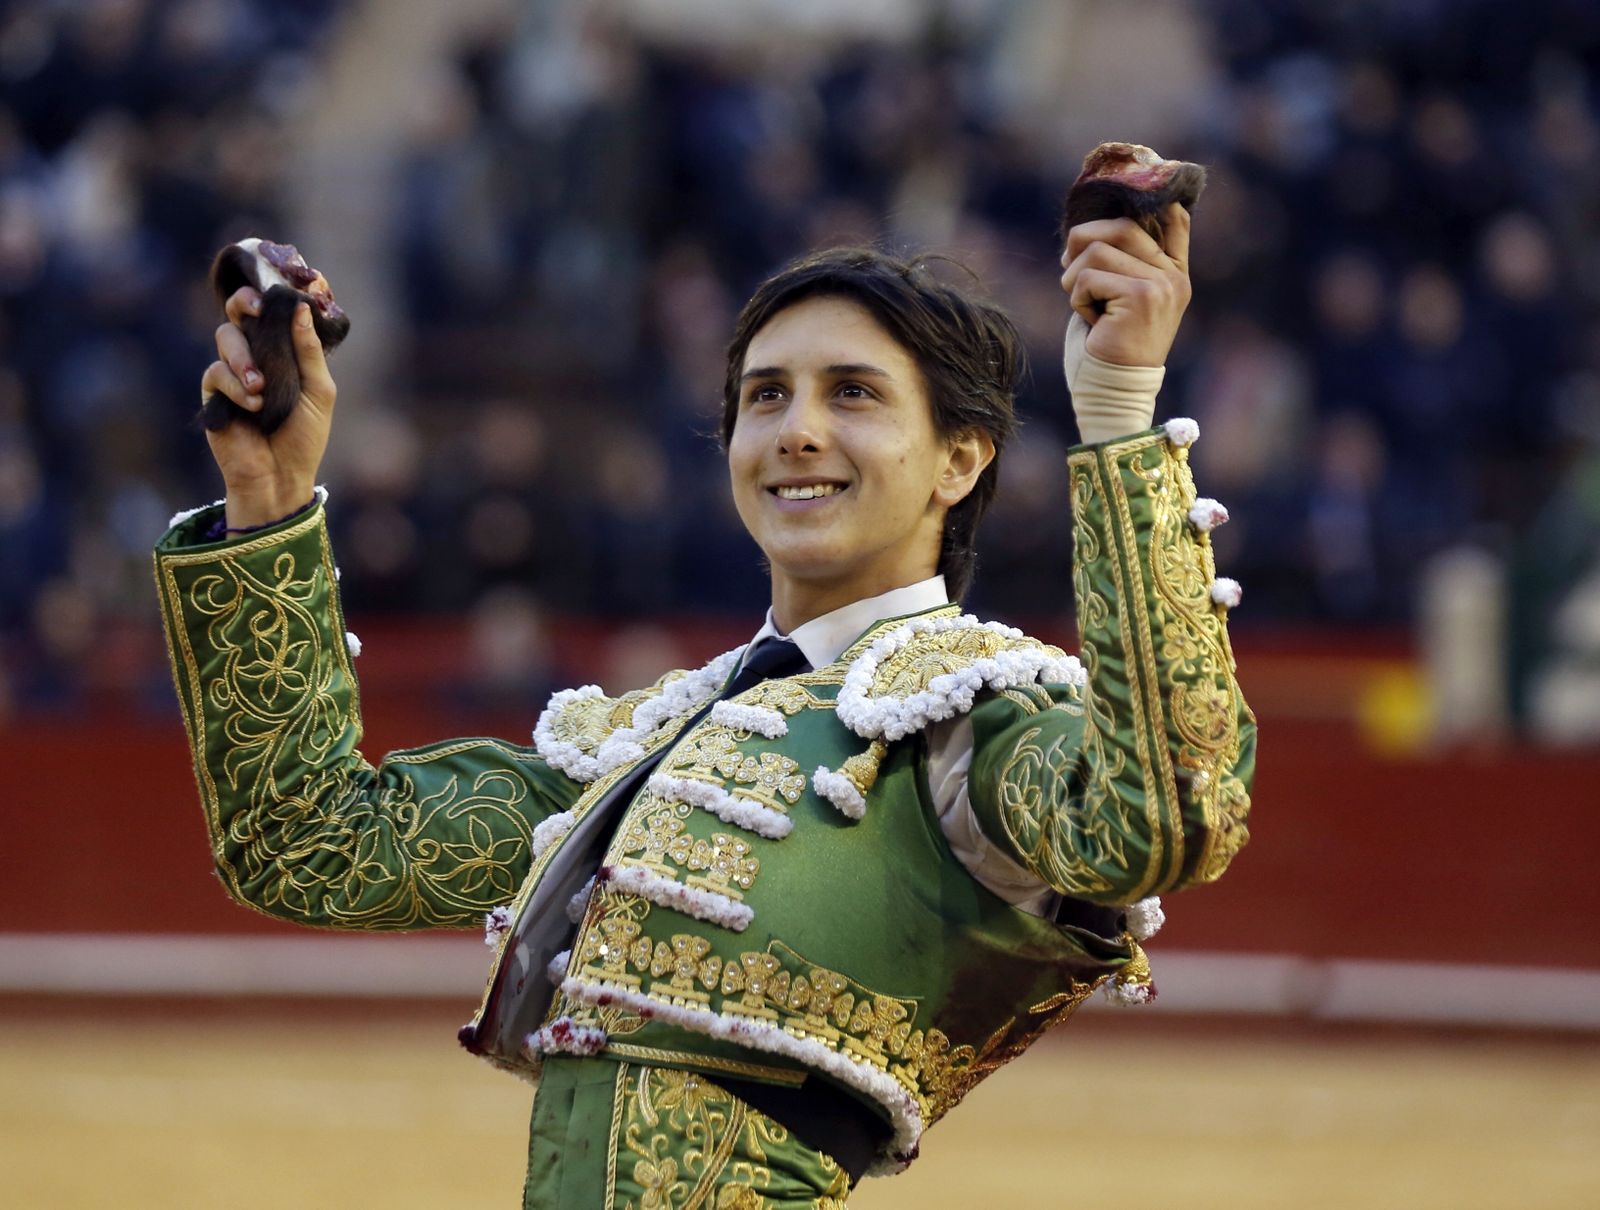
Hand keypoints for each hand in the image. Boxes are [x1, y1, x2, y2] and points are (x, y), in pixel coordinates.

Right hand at [200, 286, 337, 528]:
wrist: (281, 476)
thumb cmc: (304, 437)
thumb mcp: (319, 392)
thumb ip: (309, 352)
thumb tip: (302, 308)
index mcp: (283, 353)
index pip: (272, 313)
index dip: (270, 295)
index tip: (278, 289)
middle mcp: (256, 356)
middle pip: (240, 313)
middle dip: (244, 304)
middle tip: (255, 309)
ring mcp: (233, 373)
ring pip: (226, 337)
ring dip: (243, 357)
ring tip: (260, 386)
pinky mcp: (214, 393)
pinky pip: (216, 372)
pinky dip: (236, 386)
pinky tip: (253, 406)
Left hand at [1059, 202, 1191, 368]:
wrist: (1113, 391)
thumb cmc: (1106, 348)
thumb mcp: (1116, 299)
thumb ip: (1119, 263)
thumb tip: (1086, 228)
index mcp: (1173, 273)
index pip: (1174, 219)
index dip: (1152, 200)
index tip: (1124, 195)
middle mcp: (1173, 276)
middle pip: (1120, 225)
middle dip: (1081, 242)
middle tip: (1068, 268)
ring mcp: (1161, 285)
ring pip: (1096, 250)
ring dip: (1074, 279)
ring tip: (1085, 306)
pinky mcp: (1142, 296)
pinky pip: (1088, 276)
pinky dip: (1077, 299)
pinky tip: (1091, 321)